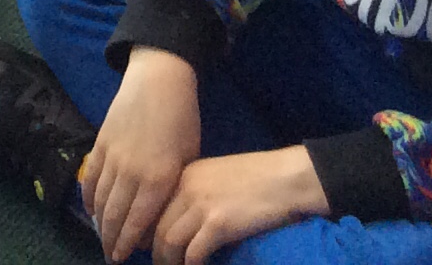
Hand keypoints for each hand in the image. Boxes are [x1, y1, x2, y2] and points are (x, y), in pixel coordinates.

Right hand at [83, 46, 202, 262]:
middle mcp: (131, 173)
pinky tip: (90, 209)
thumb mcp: (189, 158)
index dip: (128, 244)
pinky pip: (90, 177)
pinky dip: (88, 196)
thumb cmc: (182, 120)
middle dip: (111, 239)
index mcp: (158, 180)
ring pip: (100, 199)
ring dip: (99, 223)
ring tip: (100, 238)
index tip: (123, 258)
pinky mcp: (100, 143)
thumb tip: (163, 215)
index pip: (137, 223)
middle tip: (110, 256)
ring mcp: (112, 158)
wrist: (159, 80)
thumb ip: (174, 188)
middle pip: (115, 215)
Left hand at [152, 149, 326, 264]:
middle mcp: (186, 188)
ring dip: (169, 263)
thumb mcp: (216, 177)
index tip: (144, 247)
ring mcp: (201, 205)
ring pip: (169, 242)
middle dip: (154, 252)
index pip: (153, 206)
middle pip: (156, 227)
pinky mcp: (219, 224)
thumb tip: (181, 223)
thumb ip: (195, 194)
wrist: (287, 178)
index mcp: (184, 175)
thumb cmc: (258, 178)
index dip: (145, 231)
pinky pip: (194, 253)